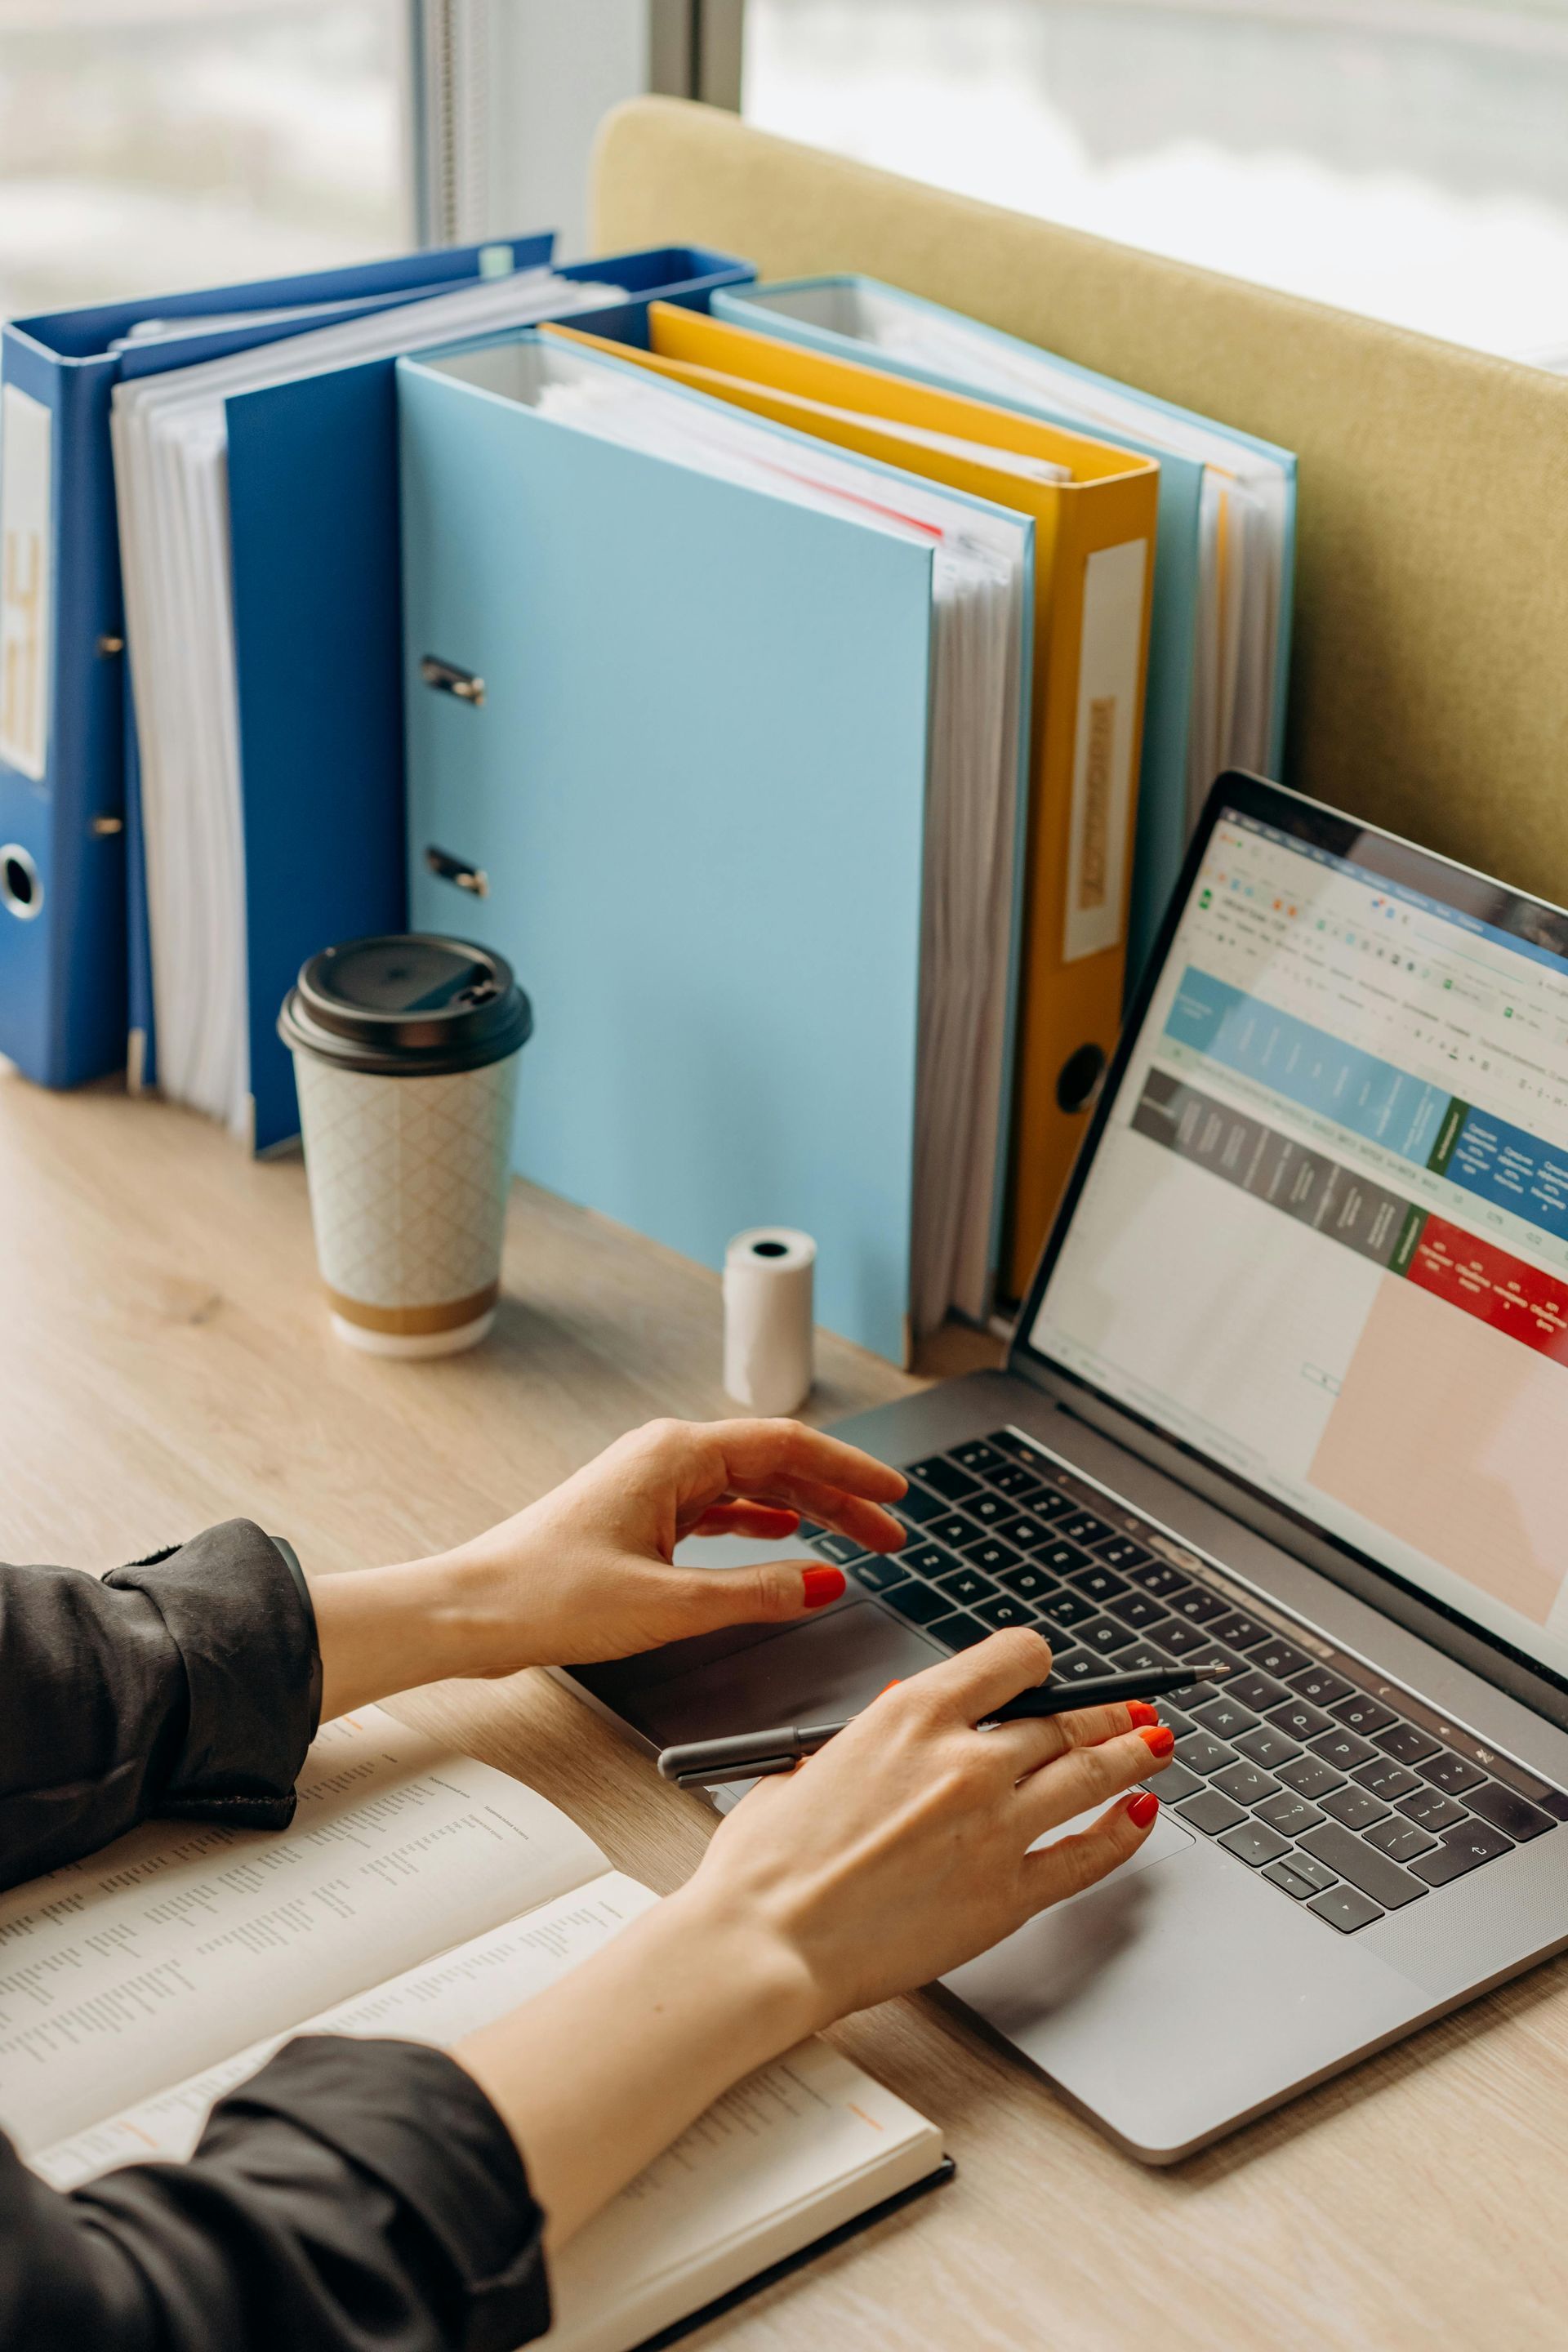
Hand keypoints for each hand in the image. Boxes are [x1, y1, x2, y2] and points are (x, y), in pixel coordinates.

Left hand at [310, 1417, 907, 1716]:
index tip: (898, 1495)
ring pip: (750, 1486)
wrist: (469, 1612)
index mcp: (674, 1456)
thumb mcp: (666, 1604)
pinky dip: (760, 1523)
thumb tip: (822, 1583)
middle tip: (893, 1530)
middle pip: (776, 1462)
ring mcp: (650, 1484)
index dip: (852, 1471)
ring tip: (855, 1540)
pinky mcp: (637, 1515)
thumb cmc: (545, 1597)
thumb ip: (753, 1594)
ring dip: (806, 1510)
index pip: (788, 1447)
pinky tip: (786, 1537)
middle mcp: (665, 1458)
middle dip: (840, 1495)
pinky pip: (718, 1509)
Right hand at [454, 1625, 1171, 2247]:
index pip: (1014, 1659)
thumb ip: (871, 1737)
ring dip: (1133, 1753)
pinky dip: (1123, 1832)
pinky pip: (1088, 1855)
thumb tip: (899, 1719)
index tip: (1048, 1672)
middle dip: (1102, 1710)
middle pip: (1063, 1719)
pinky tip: (1138, 1817)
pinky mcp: (1007, 1895)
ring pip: (1092, 1774)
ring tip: (1156, 1744)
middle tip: (1125, 1709)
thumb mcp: (812, 1762)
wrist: (766, 1939)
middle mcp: (966, 1760)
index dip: (1041, 1663)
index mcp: (913, 1714)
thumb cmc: (771, 1862)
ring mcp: (995, 1828)